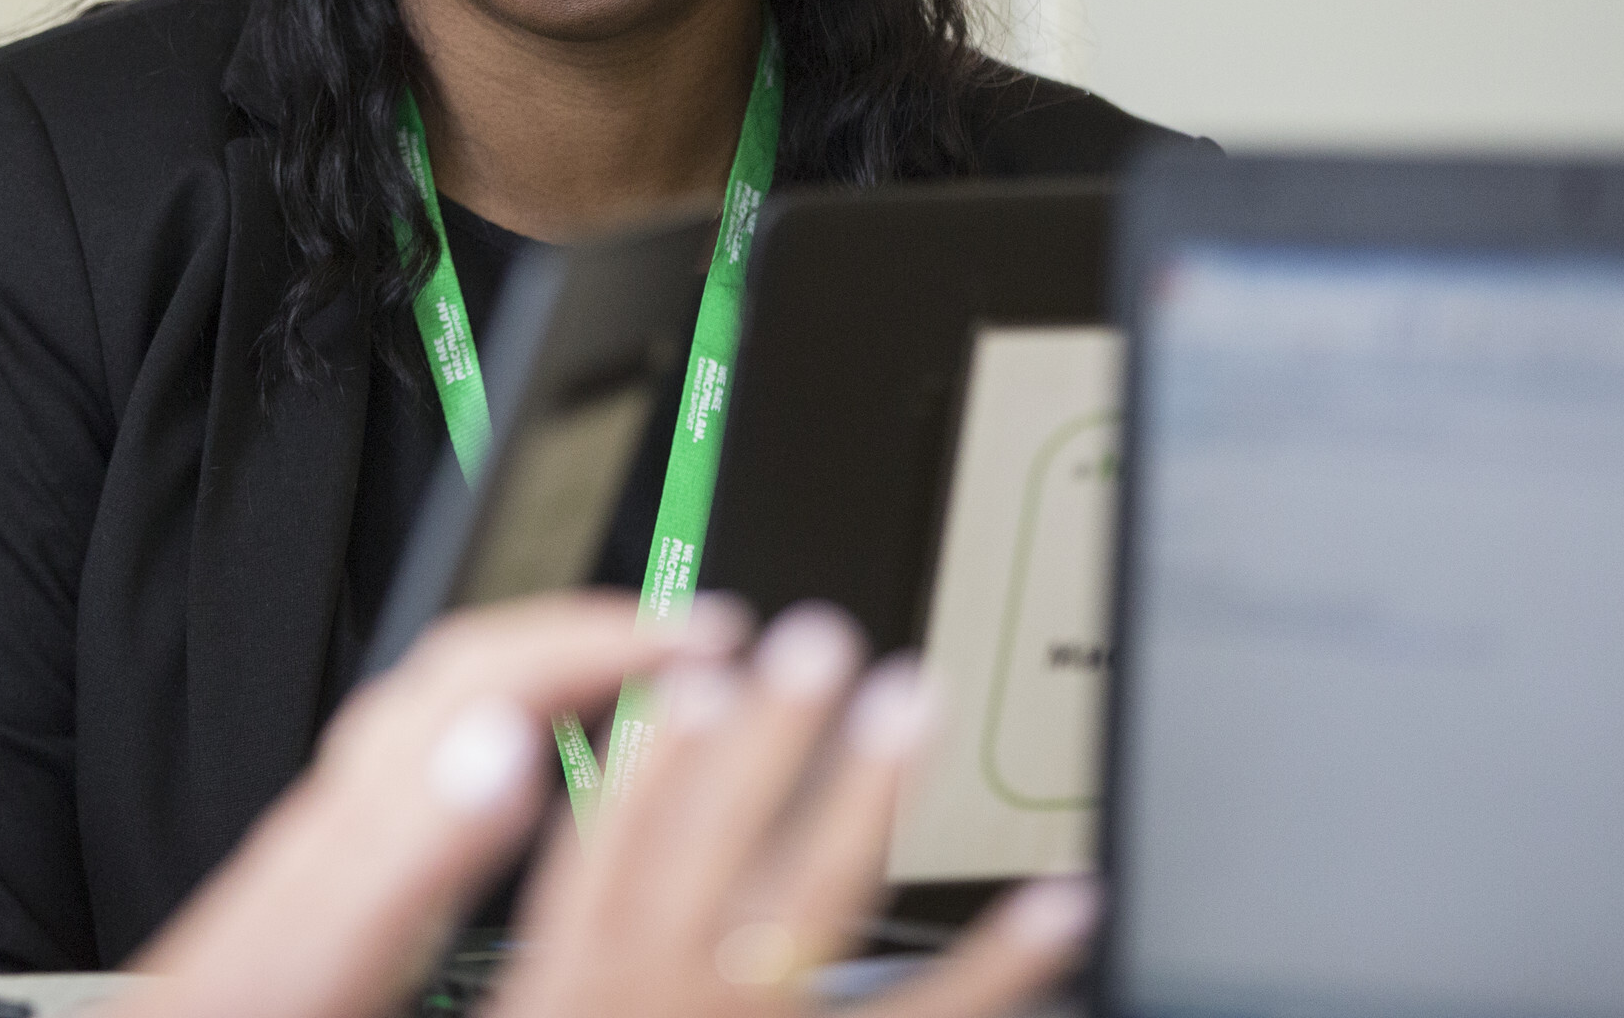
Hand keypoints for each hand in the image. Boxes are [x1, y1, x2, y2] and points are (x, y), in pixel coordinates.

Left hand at [118, 590, 746, 1017]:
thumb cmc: (237, 1017)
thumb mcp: (329, 953)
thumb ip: (413, 856)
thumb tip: (502, 743)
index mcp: (358, 823)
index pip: (493, 674)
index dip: (602, 638)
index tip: (697, 633)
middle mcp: (341, 811)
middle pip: (465, 670)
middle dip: (584, 629)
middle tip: (690, 635)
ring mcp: (331, 841)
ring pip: (441, 713)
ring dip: (546, 672)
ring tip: (634, 679)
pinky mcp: (323, 886)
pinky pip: (426, 767)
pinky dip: (504, 737)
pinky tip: (528, 783)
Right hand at [490, 603, 1094, 1017]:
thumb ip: (563, 970)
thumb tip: (586, 884)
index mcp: (570, 995)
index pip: (607, 848)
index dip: (653, 752)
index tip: (691, 669)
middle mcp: (663, 1002)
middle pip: (716, 844)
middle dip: (769, 736)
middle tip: (819, 642)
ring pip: (812, 902)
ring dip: (864, 792)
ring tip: (909, 702)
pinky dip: (1006, 961)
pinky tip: (1061, 906)